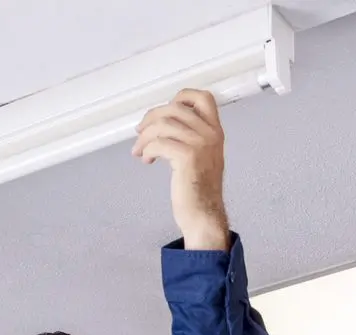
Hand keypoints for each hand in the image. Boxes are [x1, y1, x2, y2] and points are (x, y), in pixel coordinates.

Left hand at [131, 89, 229, 250]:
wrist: (204, 214)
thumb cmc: (199, 191)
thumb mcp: (202, 157)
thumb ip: (191, 138)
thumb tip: (163, 125)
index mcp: (215, 131)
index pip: (202, 98)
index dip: (180, 97)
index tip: (162, 110)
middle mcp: (210, 134)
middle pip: (174, 108)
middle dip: (151, 118)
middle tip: (140, 131)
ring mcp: (200, 144)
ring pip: (163, 125)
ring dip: (144, 137)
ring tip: (140, 150)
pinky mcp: (187, 157)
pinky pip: (159, 142)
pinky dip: (147, 149)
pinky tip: (147, 159)